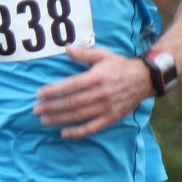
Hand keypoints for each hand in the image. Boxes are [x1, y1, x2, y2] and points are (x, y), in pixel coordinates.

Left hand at [35, 45, 152, 138]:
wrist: (144, 80)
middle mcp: (100, 94)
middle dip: (51, 107)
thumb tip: (66, 48)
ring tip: (44, 121)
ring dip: (59, 119)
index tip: (39, 95)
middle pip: (71, 103)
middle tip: (37, 110)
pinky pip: (92, 128)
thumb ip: (84, 53)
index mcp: (96, 77)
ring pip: (78, 116)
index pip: (70, 86)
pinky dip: (77, 132)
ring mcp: (106, 108)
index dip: (53, 91)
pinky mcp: (111, 118)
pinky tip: (64, 133)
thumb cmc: (120, 66)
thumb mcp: (103, 55)